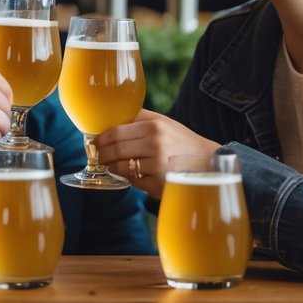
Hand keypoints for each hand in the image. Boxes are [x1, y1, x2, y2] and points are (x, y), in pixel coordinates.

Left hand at [95, 109, 219, 198]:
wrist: (208, 163)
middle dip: (102, 154)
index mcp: (155, 127)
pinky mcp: (158, 185)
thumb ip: (139, 118)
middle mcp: (155, 146)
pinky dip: (128, 178)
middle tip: (97, 155)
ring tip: (110, 165)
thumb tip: (110, 119)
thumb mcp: (164, 123)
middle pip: (116, 150)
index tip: (93, 141)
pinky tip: (130, 174)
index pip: (116, 132)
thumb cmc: (181, 141)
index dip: (101, 138)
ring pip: (121, 168)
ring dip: (112, 167)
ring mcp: (157, 167)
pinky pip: (133, 182)